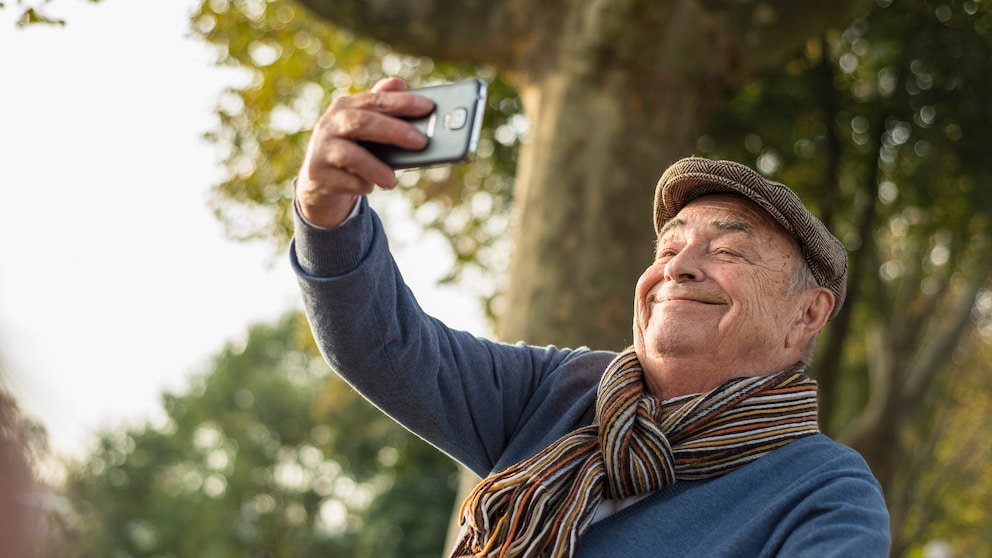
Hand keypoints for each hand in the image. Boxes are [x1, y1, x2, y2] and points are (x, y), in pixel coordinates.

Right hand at [295, 77, 433, 227]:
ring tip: (392, 180)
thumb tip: (399, 82)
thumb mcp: (367, 128)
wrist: (320, 180)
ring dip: (376, 168)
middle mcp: (330, 124)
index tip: (428, 106)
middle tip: (421, 141)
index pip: (376, 100)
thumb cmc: (354, 148)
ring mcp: (322, 149)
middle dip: (394, 131)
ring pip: (351, 156)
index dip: (402, 102)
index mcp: (346, 106)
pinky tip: (369, 186)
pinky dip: (362, 185)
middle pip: (363, 122)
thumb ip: (383, 107)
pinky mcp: (319, 175)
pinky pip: (346, 182)